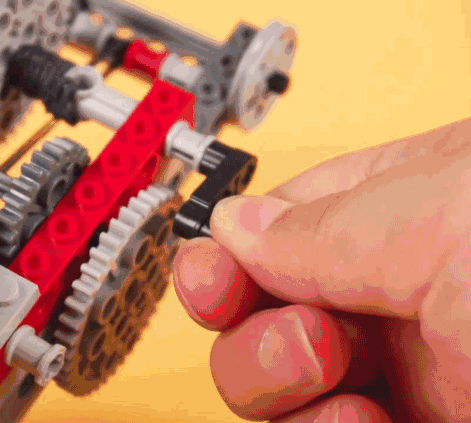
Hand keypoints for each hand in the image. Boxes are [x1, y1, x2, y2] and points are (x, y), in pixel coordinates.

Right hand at [173, 117, 470, 421]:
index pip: (277, 223)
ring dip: (275, 380)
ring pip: (278, 377)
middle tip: (298, 328)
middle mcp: (397, 282)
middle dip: (252, 325)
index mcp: (404, 206)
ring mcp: (406, 362)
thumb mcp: (443, 215)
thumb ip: (324, 221)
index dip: (228, 251)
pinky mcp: (414, 422)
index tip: (207, 274)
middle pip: (263, 306)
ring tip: (321, 372)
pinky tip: (352, 419)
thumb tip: (231, 223)